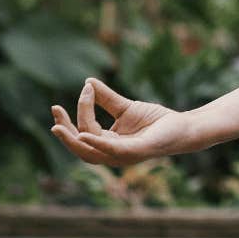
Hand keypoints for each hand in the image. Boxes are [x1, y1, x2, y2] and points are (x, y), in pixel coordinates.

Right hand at [48, 77, 191, 167]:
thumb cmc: (156, 121)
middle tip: (55, 111)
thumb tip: (87, 81)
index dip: (79, 111)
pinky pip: (111, 150)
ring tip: (58, 125)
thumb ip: (106, 98)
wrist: (183, 126)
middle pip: (80, 147)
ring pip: (90, 152)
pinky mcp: (136, 152)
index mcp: (108, 143)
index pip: (84, 131)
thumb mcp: (126, 107)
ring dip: (72, 139)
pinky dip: (96, 144)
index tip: (86, 88)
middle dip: (64, 131)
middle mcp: (112, 153)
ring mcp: (123, 156)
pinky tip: (83, 135)